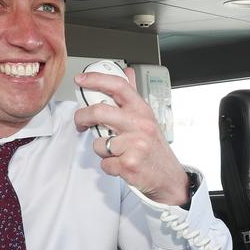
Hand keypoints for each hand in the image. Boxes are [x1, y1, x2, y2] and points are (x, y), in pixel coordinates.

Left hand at [73, 67, 188, 205]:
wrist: (169, 177)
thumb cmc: (154, 148)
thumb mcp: (147, 118)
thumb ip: (133, 96)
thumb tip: (127, 72)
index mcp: (142, 110)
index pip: (118, 86)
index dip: (96, 79)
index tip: (81, 79)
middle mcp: (140, 124)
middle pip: (99, 112)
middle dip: (82, 117)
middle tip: (80, 122)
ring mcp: (135, 145)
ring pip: (98, 143)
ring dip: (102, 150)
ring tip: (117, 152)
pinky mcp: (129, 164)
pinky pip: (104, 164)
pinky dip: (109, 167)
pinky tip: (122, 164)